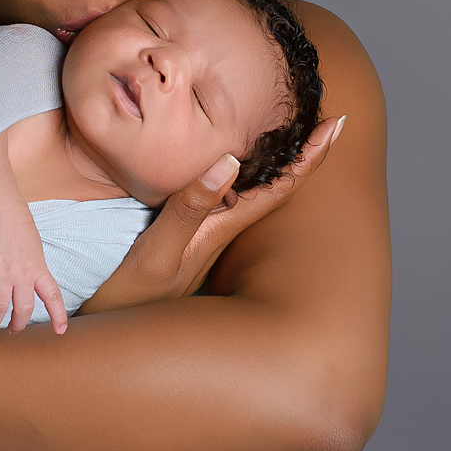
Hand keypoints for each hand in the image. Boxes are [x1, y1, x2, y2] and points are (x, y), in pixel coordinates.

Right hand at [0, 210, 68, 332]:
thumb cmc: (18, 226)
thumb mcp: (35, 250)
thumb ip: (34, 270)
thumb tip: (31, 287)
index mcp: (38, 269)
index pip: (52, 297)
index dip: (58, 316)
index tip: (60, 331)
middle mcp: (22, 274)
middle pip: (22, 309)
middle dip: (16, 325)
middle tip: (11, 330)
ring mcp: (1, 272)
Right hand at [78, 115, 346, 315]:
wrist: (111, 333)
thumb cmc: (133, 300)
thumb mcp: (157, 253)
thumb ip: (189, 209)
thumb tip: (231, 162)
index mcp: (223, 229)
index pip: (280, 187)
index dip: (311, 156)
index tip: (339, 124)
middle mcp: (223, 231)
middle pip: (277, 185)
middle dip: (305, 152)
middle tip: (331, 118)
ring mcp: (208, 236)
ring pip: (256, 192)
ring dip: (279, 161)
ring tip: (299, 129)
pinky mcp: (189, 238)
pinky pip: (230, 199)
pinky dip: (244, 174)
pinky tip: (241, 163)